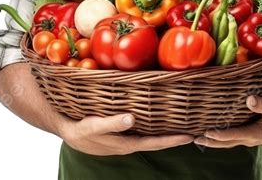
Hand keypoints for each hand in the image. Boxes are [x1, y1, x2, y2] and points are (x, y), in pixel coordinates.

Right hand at [59, 113, 193, 155]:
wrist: (67, 130)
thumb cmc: (80, 129)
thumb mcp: (94, 126)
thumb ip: (112, 123)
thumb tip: (131, 119)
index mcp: (127, 143)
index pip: (156, 143)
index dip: (173, 140)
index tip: (190, 136)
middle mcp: (130, 142)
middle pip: (158, 141)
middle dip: (175, 136)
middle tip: (194, 129)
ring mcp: (126, 138)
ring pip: (151, 136)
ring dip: (166, 131)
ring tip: (181, 124)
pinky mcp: (122, 132)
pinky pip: (143, 131)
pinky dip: (154, 126)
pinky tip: (158, 119)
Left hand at [194, 95, 261, 147]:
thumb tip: (250, 99)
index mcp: (255, 133)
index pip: (234, 135)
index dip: (220, 135)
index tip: (207, 133)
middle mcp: (248, 138)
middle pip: (226, 142)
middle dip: (211, 141)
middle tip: (194, 139)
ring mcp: (246, 138)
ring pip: (227, 142)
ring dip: (212, 141)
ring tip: (197, 137)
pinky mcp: (245, 135)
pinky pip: (230, 138)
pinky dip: (219, 137)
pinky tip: (209, 132)